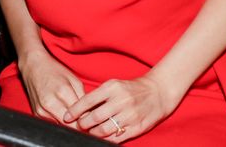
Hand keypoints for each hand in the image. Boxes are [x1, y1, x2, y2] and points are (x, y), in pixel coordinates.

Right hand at [17, 48, 84, 123]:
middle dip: (81, 126)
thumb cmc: (55, 71)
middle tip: (86, 122)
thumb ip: (83, 99)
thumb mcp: (74, 81)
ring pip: (63, 128)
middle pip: (72, 126)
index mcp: (63, 92)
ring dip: (71, 126)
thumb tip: (91, 116)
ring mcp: (42, 110)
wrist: (33, 66)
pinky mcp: (37, 114)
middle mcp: (50, 103)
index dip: (89, 121)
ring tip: (75, 118)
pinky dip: (60, 122)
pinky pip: (54, 124)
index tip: (93, 121)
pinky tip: (63, 114)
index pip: (82, 117)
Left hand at [63, 75, 179, 142]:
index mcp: (112, 88)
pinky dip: (108, 139)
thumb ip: (98, 96)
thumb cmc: (131, 88)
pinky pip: (118, 137)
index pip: (87, 100)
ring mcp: (130, 115)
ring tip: (90, 132)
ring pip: (105, 129)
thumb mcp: (114, 85)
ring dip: (94, 133)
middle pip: (95, 117)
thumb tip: (79, 108)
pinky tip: (103, 137)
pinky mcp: (138, 127)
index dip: (75, 111)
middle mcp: (120, 101)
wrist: (158, 92)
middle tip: (78, 126)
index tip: (67, 117)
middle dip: (83, 124)